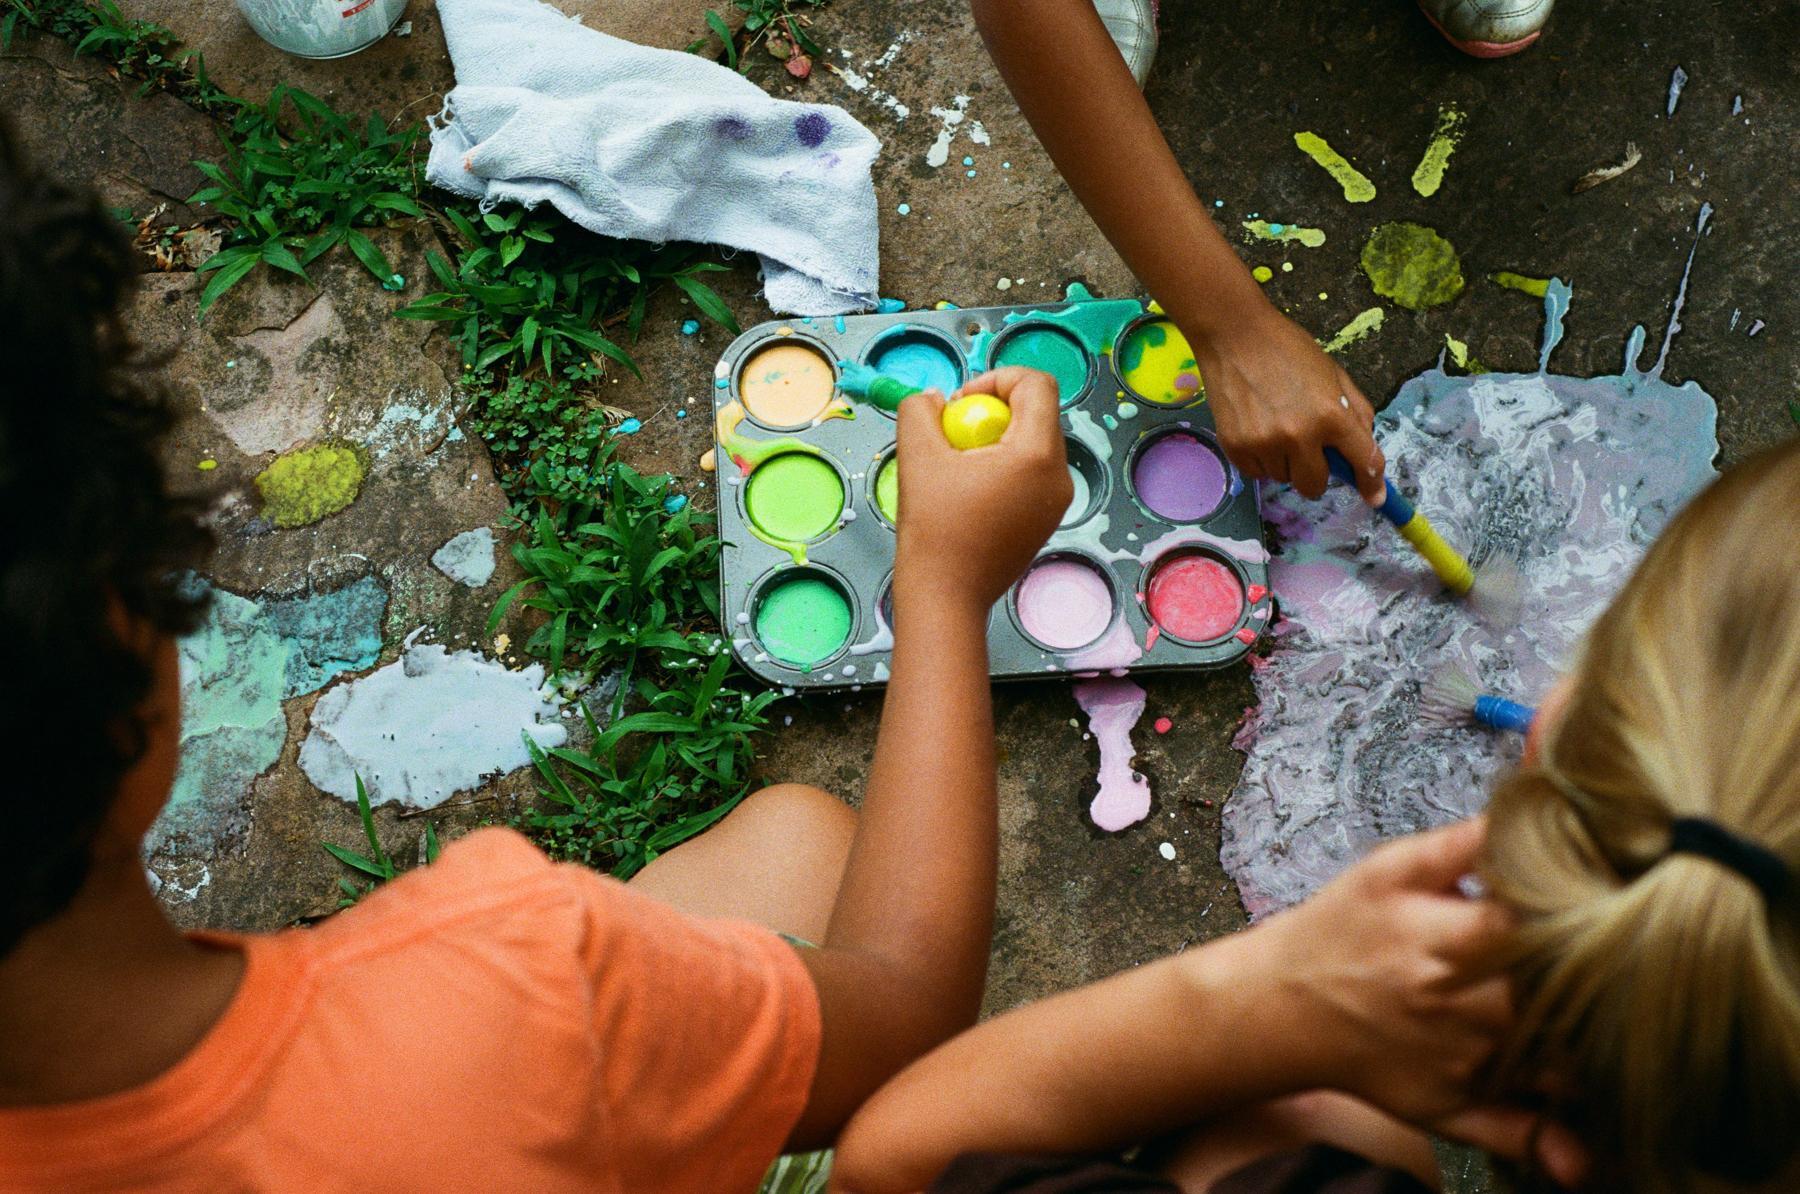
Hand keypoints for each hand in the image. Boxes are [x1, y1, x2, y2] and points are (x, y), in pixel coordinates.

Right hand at [893, 367, 1070, 610]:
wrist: (947, 596)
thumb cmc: (935, 530)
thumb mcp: (917, 456)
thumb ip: (921, 411)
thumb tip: (936, 398)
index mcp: (1036, 455)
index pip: (1037, 384)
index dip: (998, 378)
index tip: (963, 404)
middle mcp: (1058, 476)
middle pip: (1037, 413)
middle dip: (994, 410)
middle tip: (956, 434)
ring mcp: (1057, 501)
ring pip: (1034, 442)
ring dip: (997, 439)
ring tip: (960, 466)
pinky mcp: (1047, 519)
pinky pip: (1032, 473)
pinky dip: (1004, 467)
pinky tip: (971, 492)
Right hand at [1188, 305, 1385, 503]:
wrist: (1235, 335)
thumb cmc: (1288, 349)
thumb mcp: (1334, 374)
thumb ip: (1355, 413)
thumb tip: (1364, 451)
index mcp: (1332, 415)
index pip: (1363, 462)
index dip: (1372, 484)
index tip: (1374, 497)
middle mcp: (1299, 436)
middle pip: (1315, 486)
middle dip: (1315, 472)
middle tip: (1306, 446)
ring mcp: (1264, 444)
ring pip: (1283, 478)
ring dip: (1285, 462)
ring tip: (1274, 424)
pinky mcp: (1236, 447)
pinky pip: (1257, 473)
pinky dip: (1261, 459)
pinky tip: (1256, 428)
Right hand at [1243, 818, 1589, 1186]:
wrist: (1279, 1003)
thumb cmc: (1341, 928)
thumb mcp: (1392, 869)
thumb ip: (1467, 842)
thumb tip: (1536, 805)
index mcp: (1448, 939)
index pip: (1549, 929)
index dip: (1595, 916)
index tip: (1619, 906)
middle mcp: (1459, 1006)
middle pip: (1564, 1002)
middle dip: (1605, 986)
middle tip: (1634, 969)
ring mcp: (1459, 1064)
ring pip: (1559, 1070)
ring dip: (1598, 1054)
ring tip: (1624, 1028)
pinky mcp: (1451, 1108)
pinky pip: (1519, 1136)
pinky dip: (1561, 1143)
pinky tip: (1593, 1133)